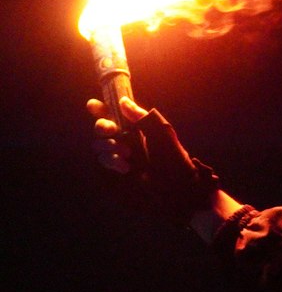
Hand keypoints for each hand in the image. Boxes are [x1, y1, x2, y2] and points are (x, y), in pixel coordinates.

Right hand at [86, 95, 221, 224]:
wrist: (177, 190)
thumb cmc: (174, 161)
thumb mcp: (162, 134)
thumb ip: (143, 117)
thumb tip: (123, 101)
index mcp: (136, 128)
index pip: (113, 113)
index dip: (101, 108)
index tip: (95, 105)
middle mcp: (125, 139)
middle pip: (100, 127)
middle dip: (102, 127)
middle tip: (113, 131)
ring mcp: (118, 156)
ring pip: (99, 145)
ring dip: (108, 146)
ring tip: (127, 154)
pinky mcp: (114, 172)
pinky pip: (101, 162)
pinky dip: (111, 161)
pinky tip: (125, 167)